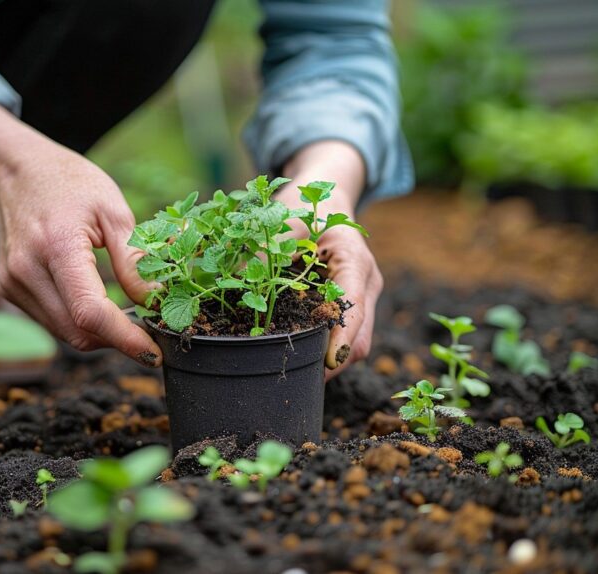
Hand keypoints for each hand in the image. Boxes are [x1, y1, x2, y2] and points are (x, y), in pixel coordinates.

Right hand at [0, 103, 160, 365]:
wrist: (16, 172)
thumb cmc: (70, 183)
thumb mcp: (113, 210)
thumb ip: (135, 259)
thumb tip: (158, 301)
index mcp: (56, 246)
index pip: (90, 312)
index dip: (125, 339)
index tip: (155, 352)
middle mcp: (27, 270)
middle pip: (77, 332)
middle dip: (117, 339)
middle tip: (149, 329)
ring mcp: (13, 283)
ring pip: (65, 334)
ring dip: (99, 334)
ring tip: (126, 314)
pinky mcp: (9, 290)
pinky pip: (52, 322)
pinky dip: (79, 323)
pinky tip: (96, 302)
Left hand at [277, 141, 382, 379]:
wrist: (325, 190)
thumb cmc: (305, 200)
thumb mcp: (283, 218)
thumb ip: (263, 250)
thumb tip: (231, 283)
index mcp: (354, 259)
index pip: (354, 304)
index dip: (341, 336)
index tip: (326, 363)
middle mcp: (366, 283)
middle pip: (360, 337)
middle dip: (331, 361)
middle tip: (294, 378)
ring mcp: (362, 297)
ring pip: (354, 343)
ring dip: (326, 359)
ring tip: (290, 373)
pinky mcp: (350, 305)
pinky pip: (342, 335)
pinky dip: (322, 349)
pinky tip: (293, 356)